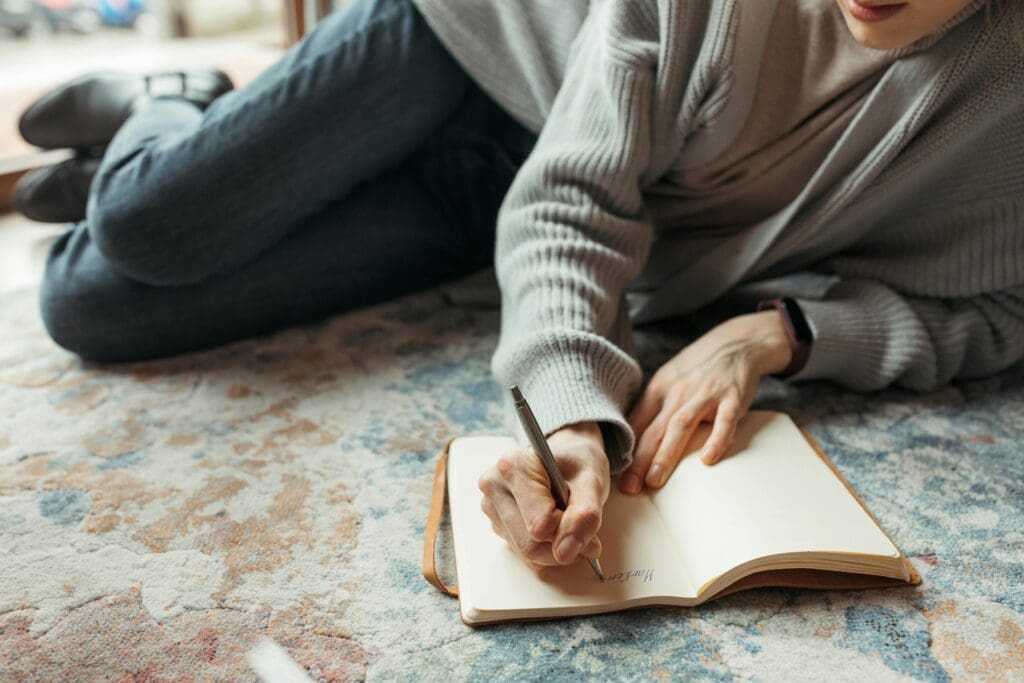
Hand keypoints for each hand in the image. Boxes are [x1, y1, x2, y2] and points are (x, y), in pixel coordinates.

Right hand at [478, 421, 608, 566]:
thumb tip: (566, 553)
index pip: (540, 524)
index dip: (568, 527)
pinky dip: (547, 550)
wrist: (568, 456)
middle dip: (563, 545)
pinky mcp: (497, 524)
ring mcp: (492, 507)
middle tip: (586, 530)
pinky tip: (555, 528)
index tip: (582, 513)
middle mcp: (494, 487)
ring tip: (570, 523)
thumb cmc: (577, 462)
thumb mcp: (592, 481)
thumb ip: (585, 515)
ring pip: (527, 553)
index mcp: (513, 467)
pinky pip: (524, 554)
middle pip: (530, 544)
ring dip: (556, 549)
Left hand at [620, 311, 791, 493]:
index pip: (637, 423)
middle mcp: (678, 391)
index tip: (617, 478)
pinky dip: (716, 439)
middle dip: (639, 460)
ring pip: (681, 425)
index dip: (626, 452)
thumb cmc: (698, 368)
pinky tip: (708, 460)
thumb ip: (653, 408)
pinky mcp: (733, 397)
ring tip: (654, 480)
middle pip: (654, 429)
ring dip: (666, 453)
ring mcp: (706, 394)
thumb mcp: (669, 380)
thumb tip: (630, 441)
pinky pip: (724, 420)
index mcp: (659, 388)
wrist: (738, 342)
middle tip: (629, 488)